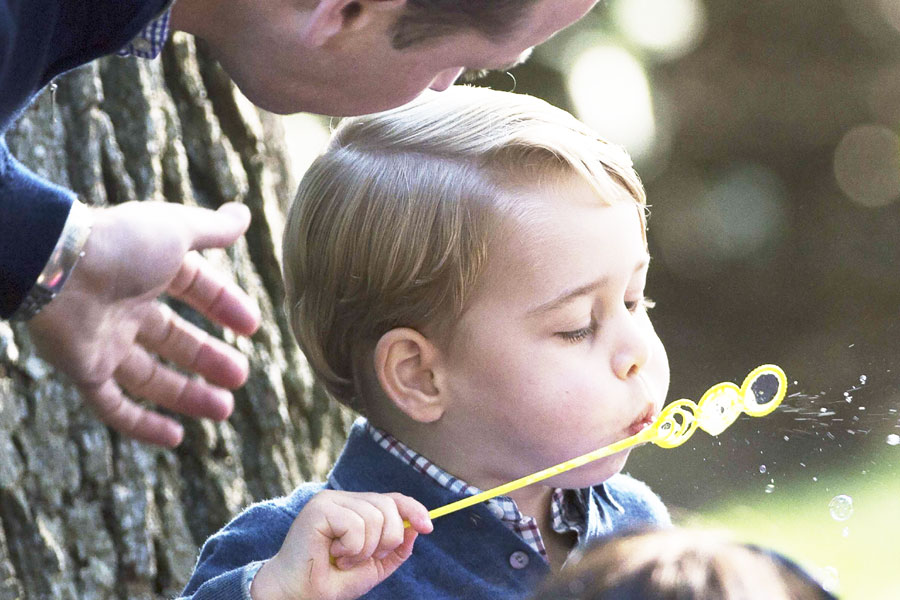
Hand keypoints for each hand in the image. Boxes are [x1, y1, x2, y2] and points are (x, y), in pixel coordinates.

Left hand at [26, 201, 260, 446]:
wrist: (54, 266)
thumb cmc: (120, 243)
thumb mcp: (177, 230)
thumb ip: (213, 229)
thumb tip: (244, 214)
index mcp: (150, 271)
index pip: (196, 291)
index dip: (226, 308)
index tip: (253, 328)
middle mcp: (127, 307)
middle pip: (175, 340)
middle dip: (210, 359)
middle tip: (241, 377)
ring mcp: (105, 341)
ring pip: (151, 377)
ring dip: (188, 394)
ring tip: (225, 410)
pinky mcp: (83, 370)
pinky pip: (114, 406)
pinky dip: (143, 424)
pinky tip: (176, 439)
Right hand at [250, 491, 432, 599]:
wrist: (301, 595)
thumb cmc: (332, 580)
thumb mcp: (373, 566)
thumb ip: (395, 549)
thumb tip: (416, 528)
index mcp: (357, 508)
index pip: (393, 498)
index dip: (414, 509)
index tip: (428, 527)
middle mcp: (345, 499)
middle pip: (389, 506)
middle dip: (387, 540)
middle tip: (362, 559)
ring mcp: (331, 500)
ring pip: (374, 517)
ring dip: (365, 549)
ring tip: (344, 559)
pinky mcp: (320, 508)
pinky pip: (355, 524)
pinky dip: (352, 548)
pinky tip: (334, 554)